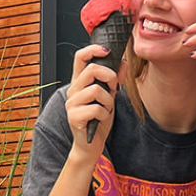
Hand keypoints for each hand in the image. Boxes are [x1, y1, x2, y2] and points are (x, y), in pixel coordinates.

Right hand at [66, 44, 127, 161]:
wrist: (90, 145)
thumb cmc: (98, 120)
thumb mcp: (110, 97)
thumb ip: (115, 80)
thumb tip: (123, 63)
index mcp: (79, 82)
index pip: (80, 57)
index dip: (93, 49)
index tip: (107, 50)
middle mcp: (73, 90)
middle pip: (91, 69)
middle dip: (110, 77)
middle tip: (114, 89)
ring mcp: (71, 103)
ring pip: (96, 90)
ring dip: (108, 100)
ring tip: (107, 108)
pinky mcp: (74, 117)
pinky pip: (96, 108)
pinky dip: (105, 114)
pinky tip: (101, 119)